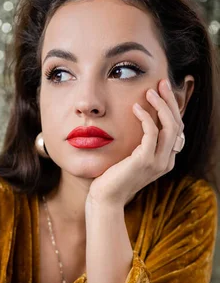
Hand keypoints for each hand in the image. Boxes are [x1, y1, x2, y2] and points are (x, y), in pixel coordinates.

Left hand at [87, 79, 183, 207]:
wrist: (104, 199)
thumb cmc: (112, 179)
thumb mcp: (129, 158)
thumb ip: (139, 144)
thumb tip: (138, 122)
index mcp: (165, 161)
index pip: (176, 129)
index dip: (171, 108)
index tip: (162, 91)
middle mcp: (166, 162)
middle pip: (177, 124)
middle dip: (171, 101)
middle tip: (161, 83)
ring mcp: (157, 162)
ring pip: (170, 127)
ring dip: (161, 105)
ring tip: (150, 90)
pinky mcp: (145, 161)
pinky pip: (151, 133)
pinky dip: (146, 117)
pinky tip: (135, 107)